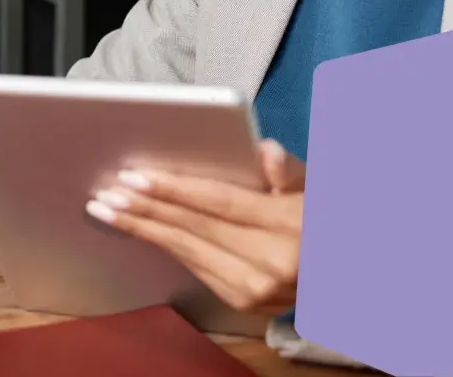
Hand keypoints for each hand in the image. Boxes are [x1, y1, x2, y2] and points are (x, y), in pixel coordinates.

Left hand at [84, 139, 304, 314]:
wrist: (348, 274)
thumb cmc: (322, 218)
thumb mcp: (318, 187)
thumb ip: (289, 168)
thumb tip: (263, 150)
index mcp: (290, 227)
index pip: (220, 203)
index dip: (175, 190)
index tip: (135, 177)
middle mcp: (272, 264)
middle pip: (195, 229)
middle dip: (146, 209)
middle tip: (105, 192)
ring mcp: (257, 289)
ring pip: (187, 251)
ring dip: (143, 230)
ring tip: (106, 210)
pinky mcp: (243, 302)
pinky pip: (194, 266)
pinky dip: (164, 244)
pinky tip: (139, 227)